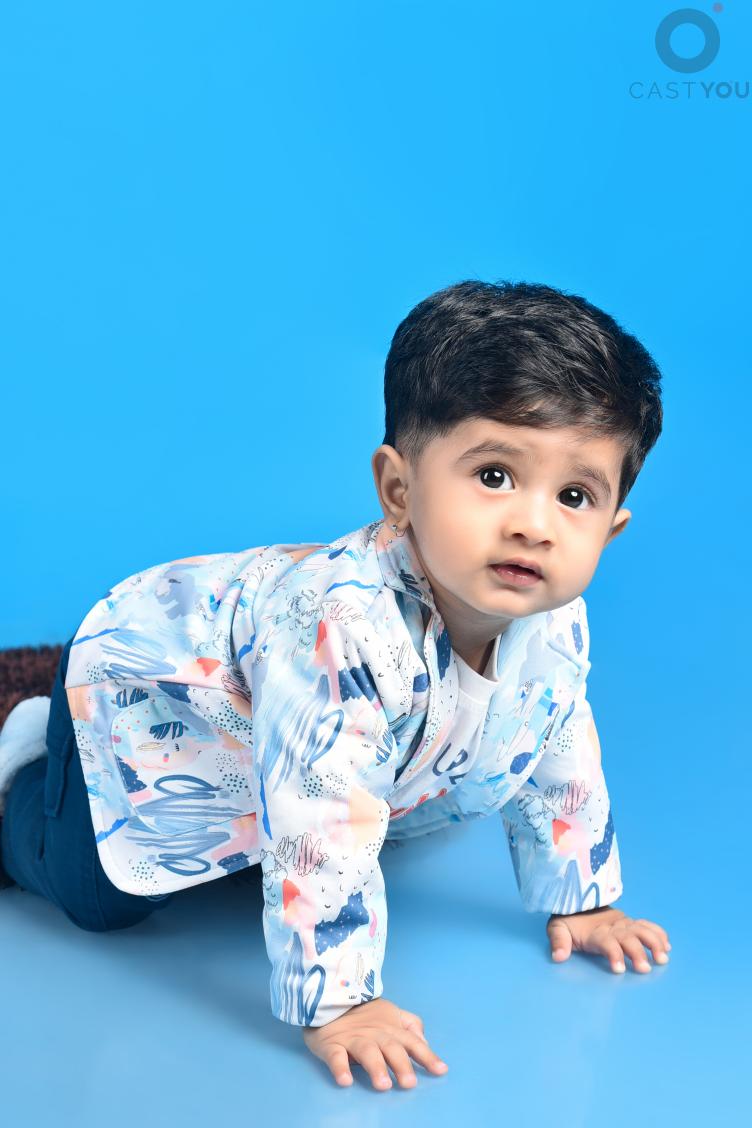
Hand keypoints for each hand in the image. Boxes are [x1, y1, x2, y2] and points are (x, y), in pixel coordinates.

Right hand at [302, 996, 448, 1089]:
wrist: (328, 998)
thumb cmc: (364, 1012)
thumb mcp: (391, 1013)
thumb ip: (410, 1025)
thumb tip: (425, 1043)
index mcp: (391, 1028)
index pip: (412, 1042)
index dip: (426, 1056)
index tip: (440, 1071)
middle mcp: (375, 1034)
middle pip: (390, 1048)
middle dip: (401, 1065)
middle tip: (409, 1083)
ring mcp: (353, 1039)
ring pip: (366, 1052)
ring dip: (376, 1067)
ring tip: (383, 1085)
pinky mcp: (331, 1045)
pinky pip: (336, 1056)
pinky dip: (340, 1067)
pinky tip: (345, 1080)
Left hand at [547, 905, 671, 973]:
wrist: (578, 900)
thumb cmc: (568, 920)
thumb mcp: (557, 929)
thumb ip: (558, 942)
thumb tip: (558, 957)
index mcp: (595, 932)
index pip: (607, 943)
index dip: (614, 954)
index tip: (619, 969)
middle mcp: (612, 927)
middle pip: (628, 938)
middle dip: (637, 952)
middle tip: (645, 968)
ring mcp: (623, 924)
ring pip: (642, 930)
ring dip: (654, 943)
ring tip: (663, 958)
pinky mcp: (630, 922)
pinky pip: (647, 925)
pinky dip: (658, 933)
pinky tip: (667, 946)